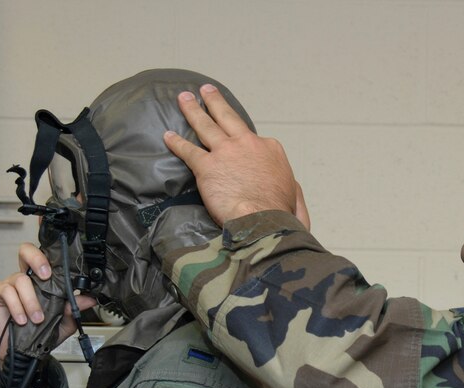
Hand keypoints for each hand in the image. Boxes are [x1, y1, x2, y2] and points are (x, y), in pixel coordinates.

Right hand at [0, 242, 95, 359]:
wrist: (22, 351)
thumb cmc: (41, 333)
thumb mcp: (64, 321)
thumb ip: (74, 308)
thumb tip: (90, 299)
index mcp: (43, 280)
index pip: (47, 259)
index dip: (51, 255)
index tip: (62, 264)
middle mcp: (27, 278)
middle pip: (26, 251)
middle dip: (37, 258)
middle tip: (46, 275)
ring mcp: (11, 284)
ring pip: (21, 279)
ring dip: (31, 300)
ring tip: (37, 318)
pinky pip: (7, 292)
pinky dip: (17, 306)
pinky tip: (22, 319)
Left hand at [163, 85, 309, 228]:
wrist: (263, 220)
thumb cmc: (280, 212)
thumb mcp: (295, 194)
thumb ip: (291, 186)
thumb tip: (291, 188)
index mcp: (270, 149)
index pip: (254, 139)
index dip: (245, 139)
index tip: (240, 138)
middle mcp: (248, 144)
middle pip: (228, 118)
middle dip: (215, 102)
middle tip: (206, 91)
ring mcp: (226, 152)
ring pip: (205, 126)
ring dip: (193, 111)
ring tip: (184, 99)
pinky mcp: (207, 166)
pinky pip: (188, 150)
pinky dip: (176, 142)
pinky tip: (168, 136)